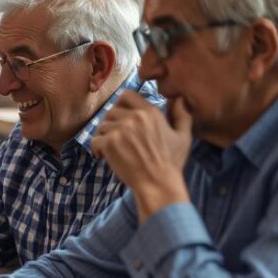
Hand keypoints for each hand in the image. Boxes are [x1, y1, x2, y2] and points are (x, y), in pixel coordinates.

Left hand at [93, 92, 191, 218]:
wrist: (158, 183)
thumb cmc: (171, 162)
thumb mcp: (183, 136)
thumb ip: (181, 114)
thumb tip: (178, 98)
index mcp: (150, 112)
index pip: (126, 94)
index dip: (121, 104)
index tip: (122, 117)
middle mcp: (134, 118)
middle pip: (111, 110)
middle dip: (112, 123)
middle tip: (117, 138)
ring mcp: (120, 130)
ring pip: (101, 125)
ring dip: (104, 136)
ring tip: (113, 149)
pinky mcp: (109, 144)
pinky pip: (95, 140)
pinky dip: (97, 148)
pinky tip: (104, 156)